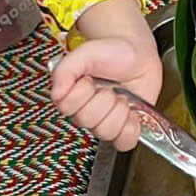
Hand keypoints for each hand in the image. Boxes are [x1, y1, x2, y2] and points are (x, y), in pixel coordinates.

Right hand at [48, 1, 166, 146]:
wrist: (138, 54)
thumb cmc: (112, 52)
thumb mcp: (86, 52)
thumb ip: (66, 68)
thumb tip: (57, 92)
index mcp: (72, 96)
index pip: (67, 108)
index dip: (81, 93)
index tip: (89, 79)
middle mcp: (87, 112)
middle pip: (87, 121)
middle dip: (103, 99)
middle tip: (109, 87)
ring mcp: (106, 122)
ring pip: (105, 132)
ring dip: (118, 111)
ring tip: (122, 97)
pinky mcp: (125, 128)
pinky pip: (124, 142)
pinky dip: (131, 128)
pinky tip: (132, 112)